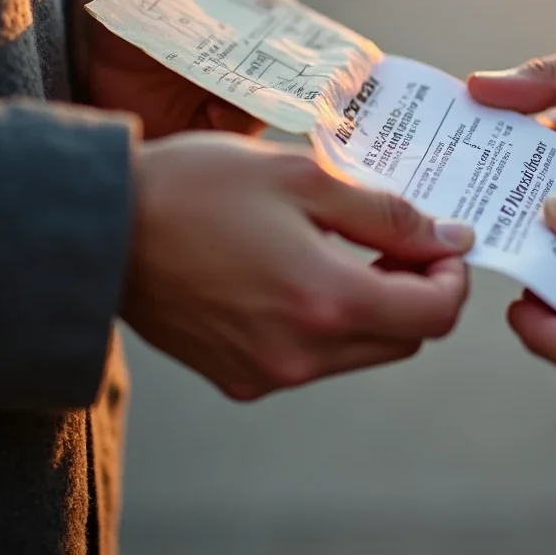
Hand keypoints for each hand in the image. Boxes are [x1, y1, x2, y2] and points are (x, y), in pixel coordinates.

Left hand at [72, 0, 292, 137]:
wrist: (70, 41)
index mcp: (242, 22)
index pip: (287, 32)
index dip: (304, 36)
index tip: (314, 39)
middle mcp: (239, 62)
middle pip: (283, 73)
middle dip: (292, 74)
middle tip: (291, 70)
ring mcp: (219, 97)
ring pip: (262, 104)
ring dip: (262, 100)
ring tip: (251, 89)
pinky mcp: (197, 128)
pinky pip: (228, 134)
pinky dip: (230, 126)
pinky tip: (218, 113)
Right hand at [125, 132, 473, 398]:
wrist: (103, 226)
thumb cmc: (200, 187)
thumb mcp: (306, 177)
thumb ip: (387, 213)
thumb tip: (448, 238)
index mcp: (326, 303)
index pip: (434, 315)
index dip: (452, 277)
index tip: (441, 241)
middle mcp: (302, 355)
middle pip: (404, 338)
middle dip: (416, 290)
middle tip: (395, 237)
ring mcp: (268, 374)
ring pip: (362, 352)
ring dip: (374, 306)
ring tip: (347, 247)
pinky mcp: (239, 377)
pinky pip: (314, 359)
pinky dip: (329, 322)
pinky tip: (303, 273)